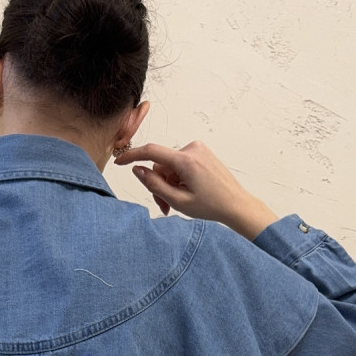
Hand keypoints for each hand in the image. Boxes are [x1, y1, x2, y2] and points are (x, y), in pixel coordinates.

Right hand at [113, 139, 277, 237]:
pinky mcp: (202, 152)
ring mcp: (198, 149)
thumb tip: (137, 170)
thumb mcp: (178, 201)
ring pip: (170, 166)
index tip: (119, 162)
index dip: (132, 156)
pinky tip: (187, 191)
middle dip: (159, 184)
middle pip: (161, 164)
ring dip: (169, 183)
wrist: (236, 204)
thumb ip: (154, 185)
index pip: (151, 152)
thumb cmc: (211, 206)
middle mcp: (192, 149)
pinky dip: (178, 177)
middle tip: (164, 207)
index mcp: (186, 161)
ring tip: (178, 202)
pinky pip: (180, 163)